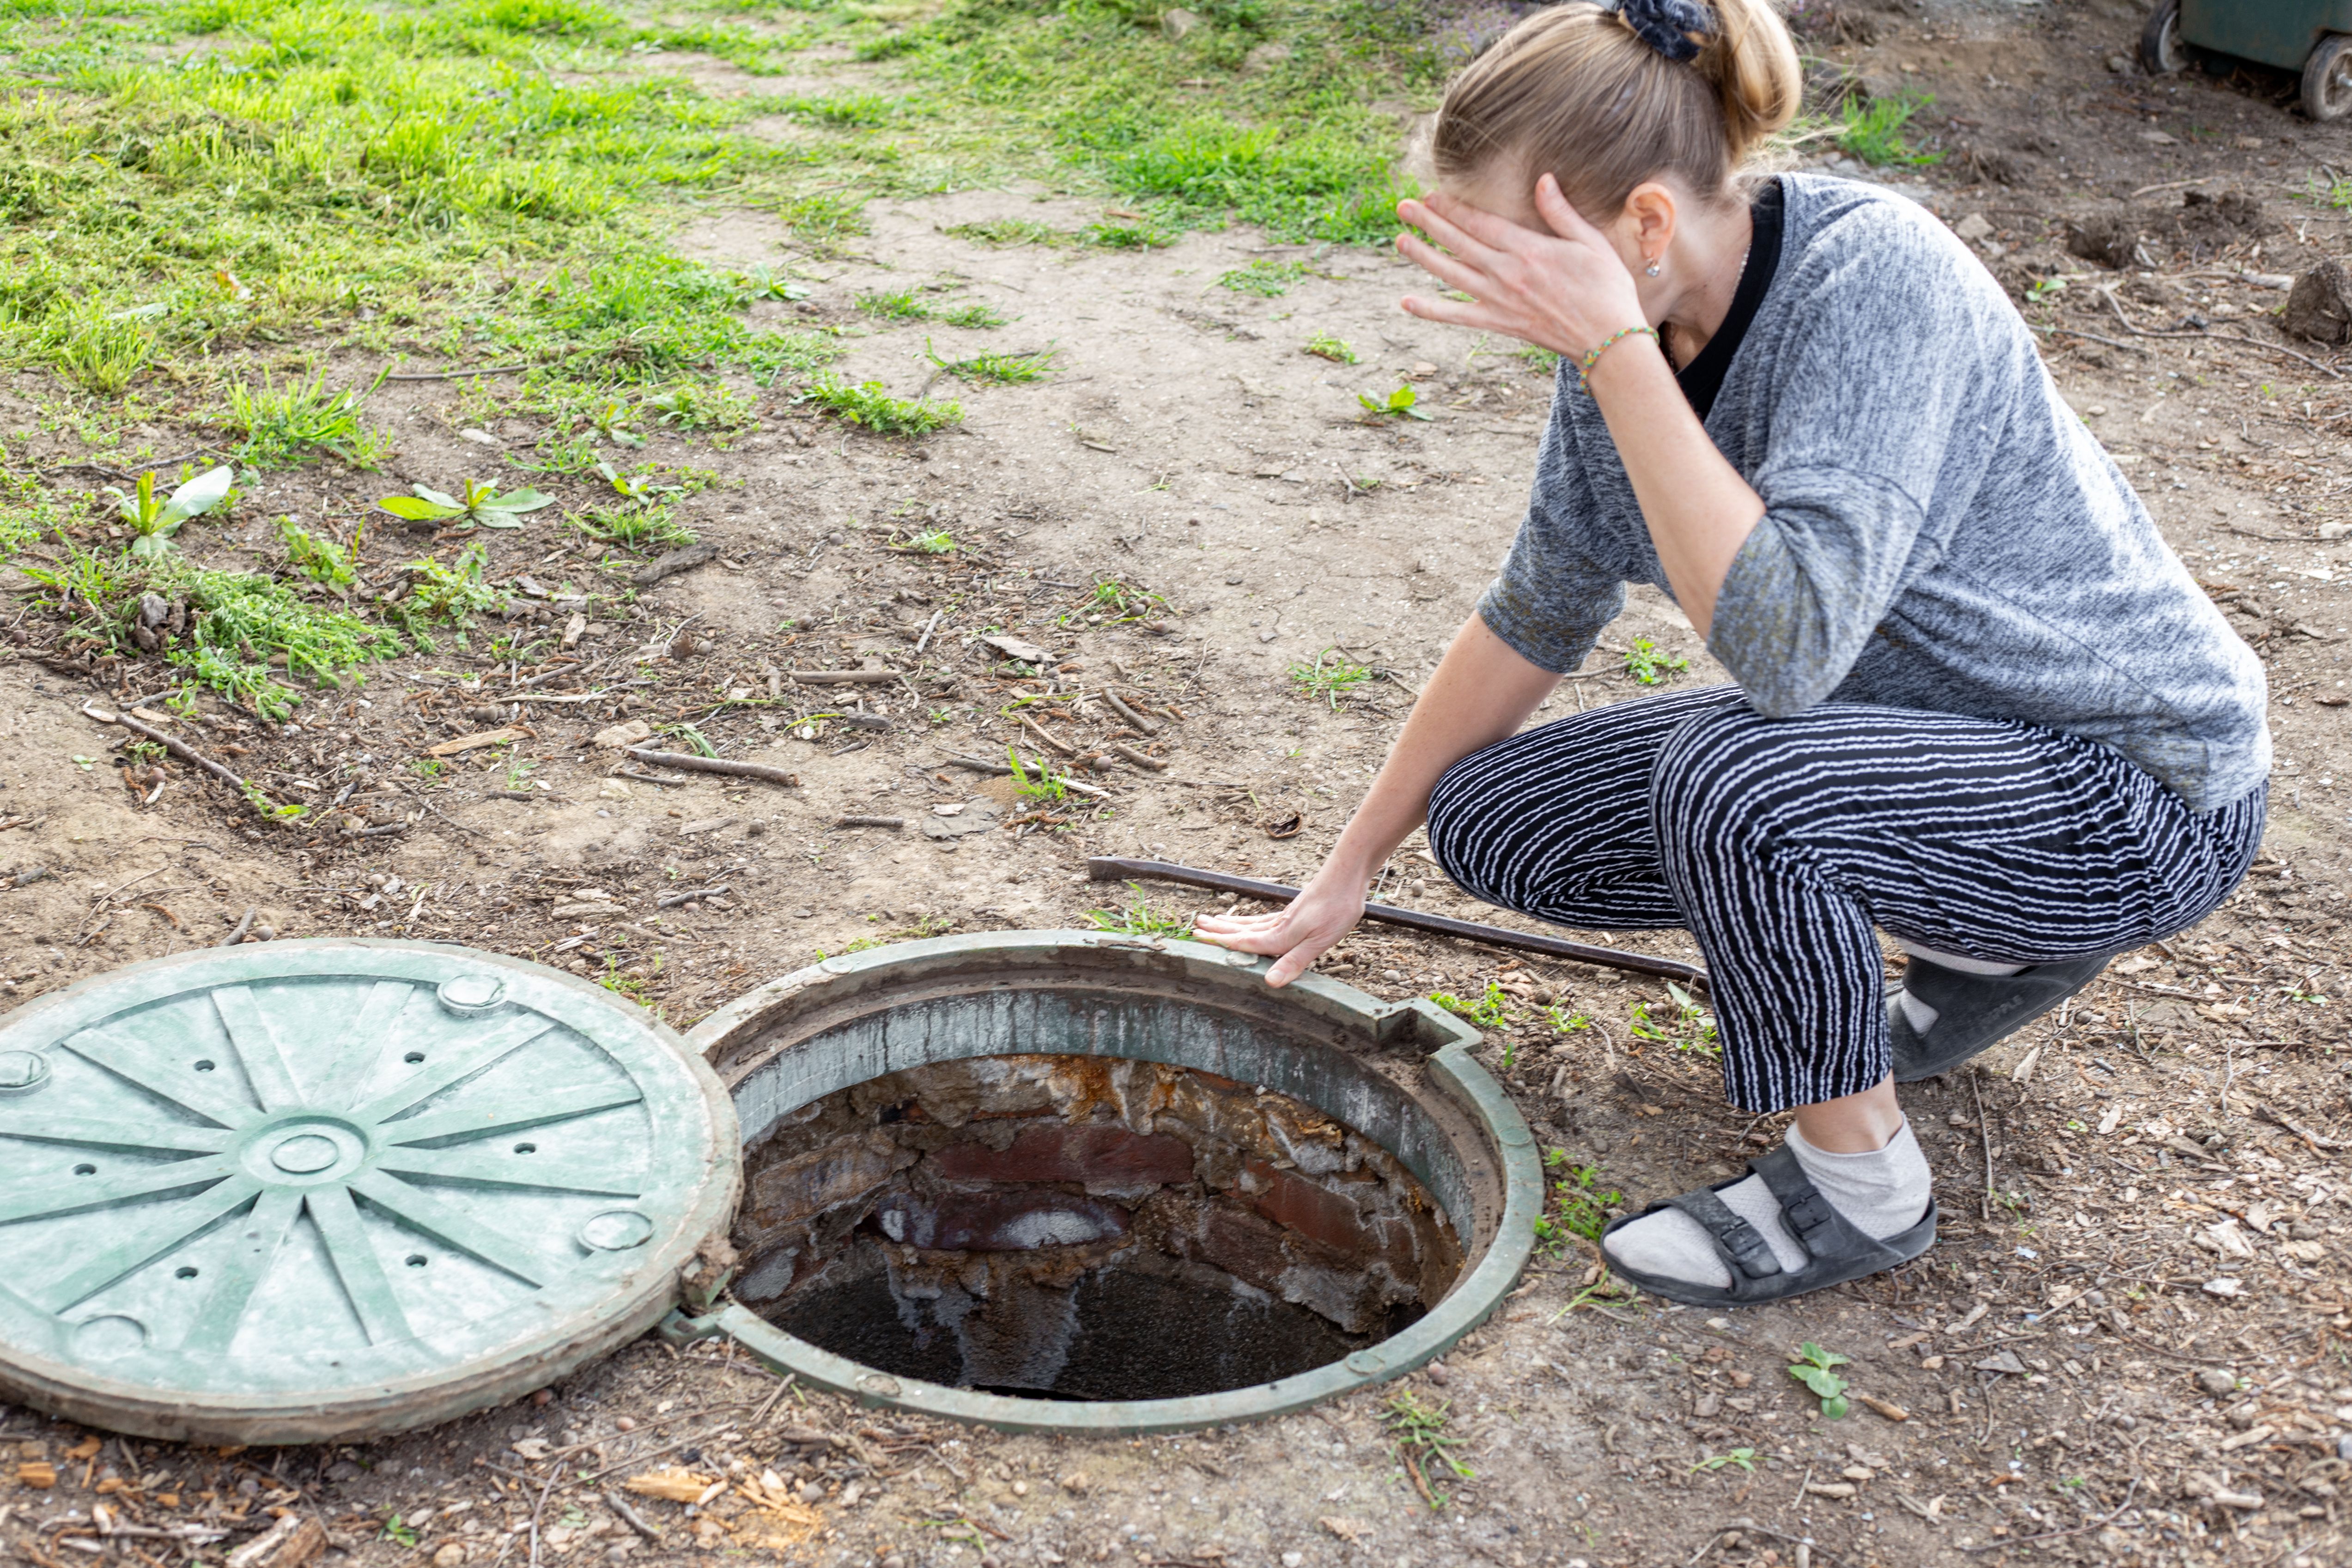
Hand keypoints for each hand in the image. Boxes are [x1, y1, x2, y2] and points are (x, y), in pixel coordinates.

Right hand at [1191, 870, 1367, 988]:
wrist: (1347, 875)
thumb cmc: (1337, 908)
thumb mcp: (1319, 942)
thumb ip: (1293, 961)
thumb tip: (1269, 982)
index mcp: (1281, 935)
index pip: (1244, 942)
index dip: (1221, 943)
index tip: (1198, 938)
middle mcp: (1279, 925)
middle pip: (1242, 930)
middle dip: (1218, 931)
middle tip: (1196, 927)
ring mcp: (1286, 915)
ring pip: (1252, 922)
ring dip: (1231, 924)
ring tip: (1213, 921)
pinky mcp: (1296, 910)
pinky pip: (1265, 918)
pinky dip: (1250, 920)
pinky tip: (1251, 921)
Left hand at [1395, 174, 1647, 360]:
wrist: (1608, 340)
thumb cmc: (1607, 288)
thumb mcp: (1590, 242)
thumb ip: (1561, 212)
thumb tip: (1543, 179)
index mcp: (1529, 249)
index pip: (1482, 223)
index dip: (1454, 208)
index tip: (1433, 194)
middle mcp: (1507, 273)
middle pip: (1459, 242)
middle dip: (1429, 223)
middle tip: (1403, 207)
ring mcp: (1499, 300)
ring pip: (1451, 274)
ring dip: (1423, 257)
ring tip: (1399, 240)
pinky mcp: (1499, 323)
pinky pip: (1458, 316)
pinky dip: (1431, 310)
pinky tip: (1406, 302)